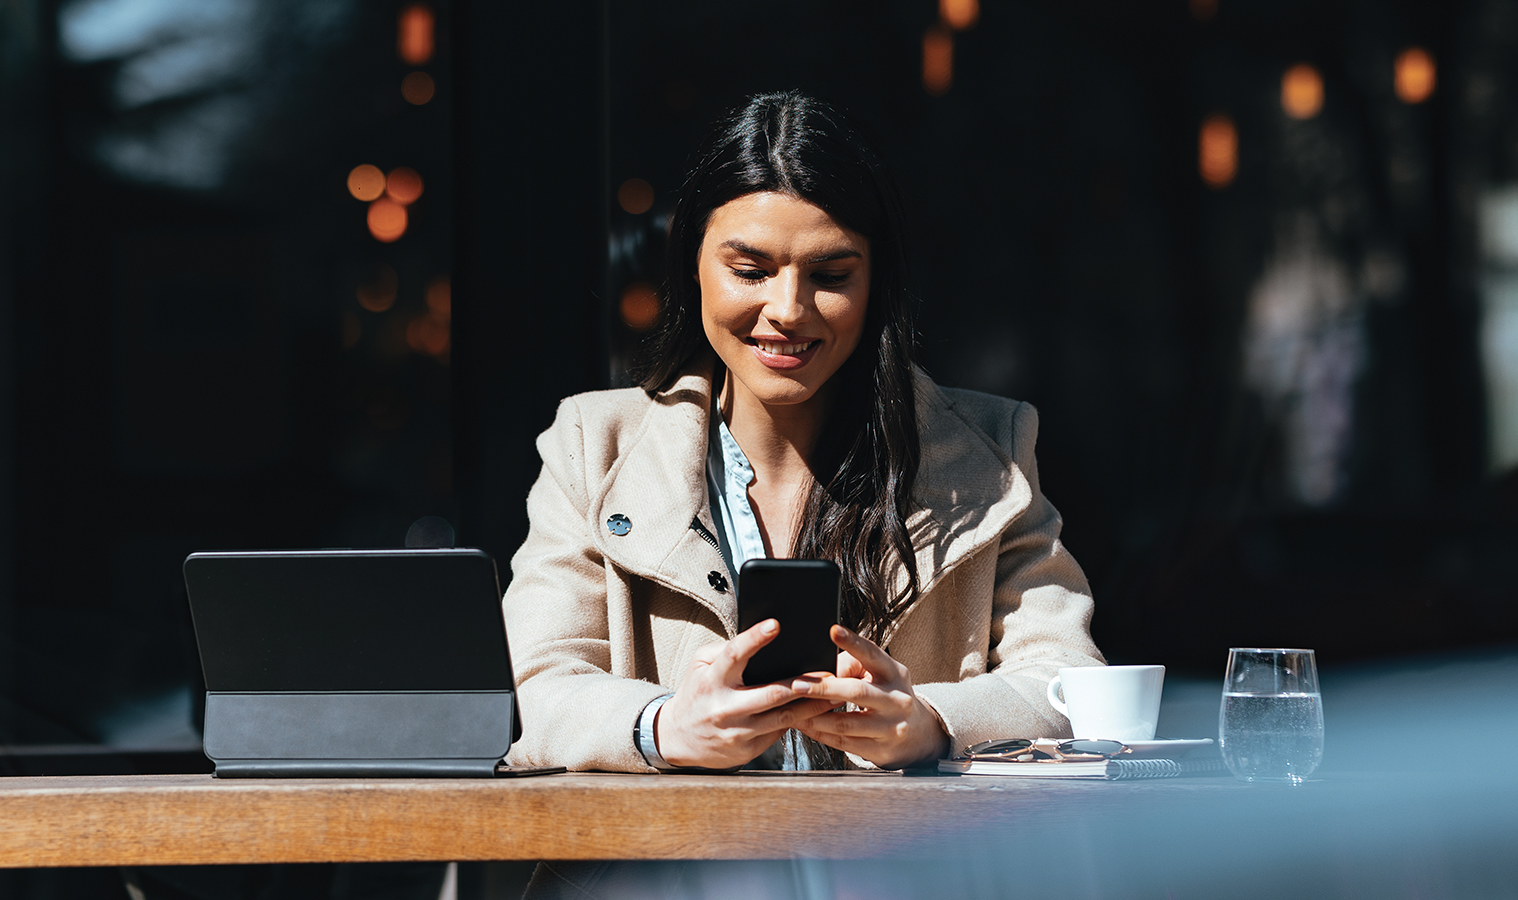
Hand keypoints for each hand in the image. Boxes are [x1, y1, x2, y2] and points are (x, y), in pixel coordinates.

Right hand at [654, 619, 835, 768]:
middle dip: (801, 684)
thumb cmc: (696, 693)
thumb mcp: (700, 665)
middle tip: (827, 673)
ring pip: (782, 718)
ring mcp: (737, 731)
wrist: (678, 737)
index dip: (754, 639)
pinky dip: (800, 721)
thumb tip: (759, 637)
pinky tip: (818, 712)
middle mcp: (724, 707)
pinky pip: (778, 732)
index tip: (775, 625)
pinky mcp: (748, 749)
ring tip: (835, 693)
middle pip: (770, 693)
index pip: (733, 655)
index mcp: (711, 680)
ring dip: (812, 706)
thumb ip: (726, 649)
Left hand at [791, 625, 949, 769]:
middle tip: (797, 684)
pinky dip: (820, 734)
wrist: (919, 734)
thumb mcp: (883, 675)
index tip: (833, 631)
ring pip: (845, 722)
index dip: (853, 642)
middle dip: (823, 688)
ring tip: (792, 708)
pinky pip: (844, 743)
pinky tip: (805, 725)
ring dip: (814, 716)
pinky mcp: (880, 750)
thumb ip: (855, 667)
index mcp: (895, 674)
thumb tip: (821, 669)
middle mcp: (896, 700)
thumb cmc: (890, 696)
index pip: (873, 654)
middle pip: (856, 692)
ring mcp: (890, 728)